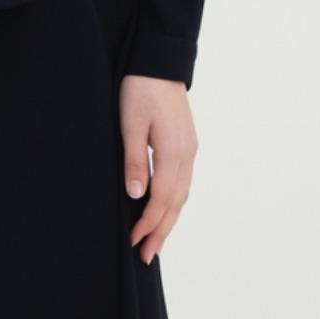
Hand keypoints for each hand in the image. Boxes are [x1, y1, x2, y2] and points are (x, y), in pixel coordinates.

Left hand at [120, 74, 196, 263]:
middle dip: (161, 231)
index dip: (148, 223)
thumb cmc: (140, 89)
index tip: (133, 241)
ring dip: (169, 221)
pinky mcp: (187, 145)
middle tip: (147, 256)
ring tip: (156, 242)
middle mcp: (187, 154)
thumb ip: (133, 161)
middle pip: (176, 203)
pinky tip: (165, 211)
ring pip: (182, 195)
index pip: (161, 198)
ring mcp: (190, 150)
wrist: (159, 62)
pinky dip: (174, 203)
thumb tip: (136, 196)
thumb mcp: (129, 124)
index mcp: (172, 151)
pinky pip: (183, 183)